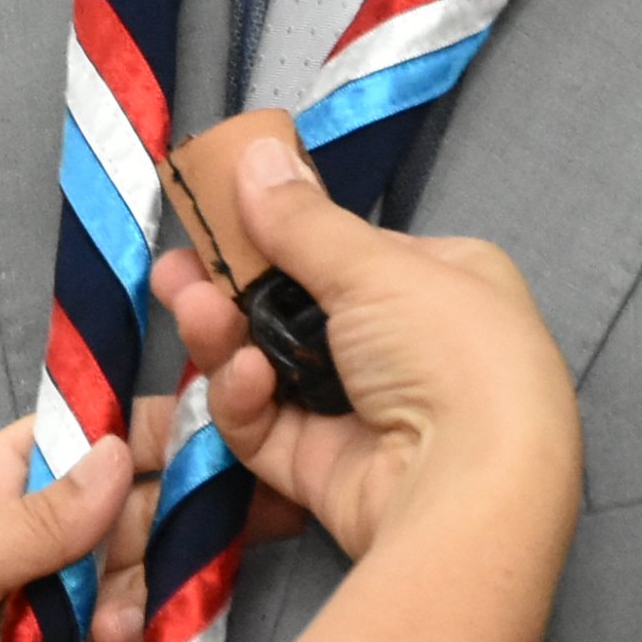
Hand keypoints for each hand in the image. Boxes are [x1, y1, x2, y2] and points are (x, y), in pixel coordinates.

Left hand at [31, 392, 171, 641]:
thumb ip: (38, 520)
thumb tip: (121, 457)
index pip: (82, 445)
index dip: (148, 437)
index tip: (221, 435)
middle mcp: (24, 558)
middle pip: (134, 529)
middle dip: (166, 543)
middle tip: (188, 555)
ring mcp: (41, 635)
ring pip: (140, 613)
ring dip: (133, 623)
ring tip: (100, 637)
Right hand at [148, 136, 576, 567]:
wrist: (470, 488)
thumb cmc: (447, 353)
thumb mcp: (374, 267)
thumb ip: (300, 219)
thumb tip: (257, 153)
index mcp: (440, 283)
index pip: (343, 250)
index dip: (278, 235)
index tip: (212, 219)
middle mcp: (405, 347)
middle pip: (293, 309)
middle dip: (229, 289)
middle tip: (172, 274)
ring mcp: (363, 412)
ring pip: (269, 365)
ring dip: (225, 336)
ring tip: (194, 311)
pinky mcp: (325, 467)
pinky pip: (267, 425)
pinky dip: (248, 399)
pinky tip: (246, 379)